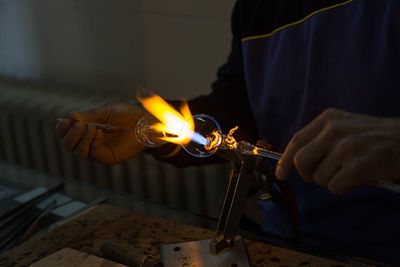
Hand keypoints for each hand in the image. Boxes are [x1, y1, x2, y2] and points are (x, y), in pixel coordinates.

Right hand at [55, 103, 145, 164]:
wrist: (144, 122)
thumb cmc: (126, 115)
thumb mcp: (106, 112)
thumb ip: (89, 116)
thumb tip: (70, 117)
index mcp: (85, 129)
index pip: (65, 134)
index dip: (61, 129)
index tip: (65, 121)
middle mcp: (89, 141)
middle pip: (68, 145)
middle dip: (70, 135)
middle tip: (79, 126)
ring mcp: (98, 150)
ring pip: (78, 152)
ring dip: (81, 140)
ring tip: (91, 128)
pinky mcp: (108, 157)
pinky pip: (94, 154)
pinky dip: (93, 143)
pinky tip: (99, 133)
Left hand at [275, 108, 399, 193]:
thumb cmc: (376, 137)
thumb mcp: (346, 127)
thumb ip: (321, 139)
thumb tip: (296, 162)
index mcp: (328, 119)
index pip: (296, 141)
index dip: (285, 160)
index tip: (281, 174)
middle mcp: (333, 130)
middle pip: (301, 162)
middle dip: (308, 175)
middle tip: (322, 176)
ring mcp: (345, 147)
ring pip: (319, 177)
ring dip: (331, 181)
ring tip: (349, 172)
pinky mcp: (357, 165)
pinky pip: (335, 187)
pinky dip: (344, 188)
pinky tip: (358, 178)